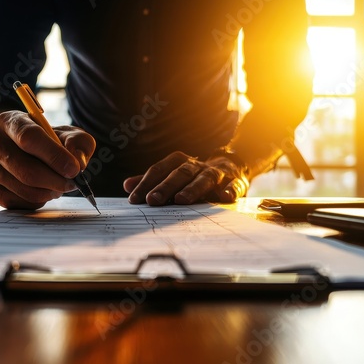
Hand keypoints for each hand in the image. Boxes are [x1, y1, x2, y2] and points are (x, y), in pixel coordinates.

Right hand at [0, 110, 95, 208]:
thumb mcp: (65, 132)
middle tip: (72, 183)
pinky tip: (44, 190)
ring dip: (50, 192)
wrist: (14, 144)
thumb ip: (78, 143)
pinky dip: (39, 200)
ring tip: (59, 185)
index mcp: (10, 122)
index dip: (54, 156)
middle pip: (27, 170)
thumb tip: (78, 164)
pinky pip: (20, 203)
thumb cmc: (44, 138)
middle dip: (56, 181)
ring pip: (25, 190)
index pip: (29, 138)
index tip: (74, 169)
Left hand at [123, 151, 248, 204]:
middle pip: (180, 173)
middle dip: (165, 186)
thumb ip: (151, 181)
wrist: (230, 168)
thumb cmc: (195, 176)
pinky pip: (233, 185)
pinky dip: (230, 190)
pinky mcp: (235, 181)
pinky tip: (224, 197)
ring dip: (193, 188)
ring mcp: (217, 173)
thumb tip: (127, 186)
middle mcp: (197, 165)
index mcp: (180, 162)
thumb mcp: (172, 175)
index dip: (146, 183)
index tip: (134, 198)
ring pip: (205, 178)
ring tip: (181, 200)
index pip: (160, 170)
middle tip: (152, 200)